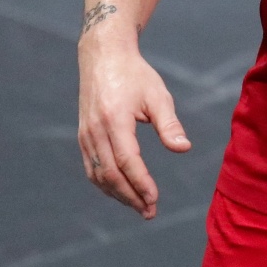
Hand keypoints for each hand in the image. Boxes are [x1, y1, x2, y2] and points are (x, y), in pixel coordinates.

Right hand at [78, 39, 191, 218]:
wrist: (103, 55)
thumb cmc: (135, 74)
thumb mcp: (157, 95)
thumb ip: (169, 124)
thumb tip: (183, 149)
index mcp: (115, 118)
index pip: (127, 161)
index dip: (141, 183)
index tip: (155, 199)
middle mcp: (95, 129)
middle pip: (111, 174)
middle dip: (131, 196)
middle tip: (150, 212)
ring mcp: (86, 133)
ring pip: (98, 175)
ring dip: (118, 194)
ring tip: (139, 206)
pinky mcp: (83, 135)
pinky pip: (92, 167)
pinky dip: (106, 184)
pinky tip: (122, 191)